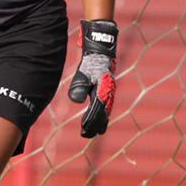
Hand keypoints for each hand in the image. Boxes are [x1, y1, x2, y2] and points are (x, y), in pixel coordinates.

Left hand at [67, 19, 116, 137]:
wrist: (102, 51)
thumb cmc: (92, 62)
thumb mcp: (83, 73)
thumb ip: (80, 87)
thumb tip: (76, 101)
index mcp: (103, 92)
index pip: (96, 112)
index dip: (90, 122)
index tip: (84, 131)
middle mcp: (108, 93)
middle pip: (103, 114)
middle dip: (95, 125)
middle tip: (87, 134)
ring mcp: (109, 91)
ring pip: (106, 110)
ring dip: (100, 121)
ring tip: (95, 131)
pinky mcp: (108, 89)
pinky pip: (106, 105)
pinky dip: (102, 114)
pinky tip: (99, 117)